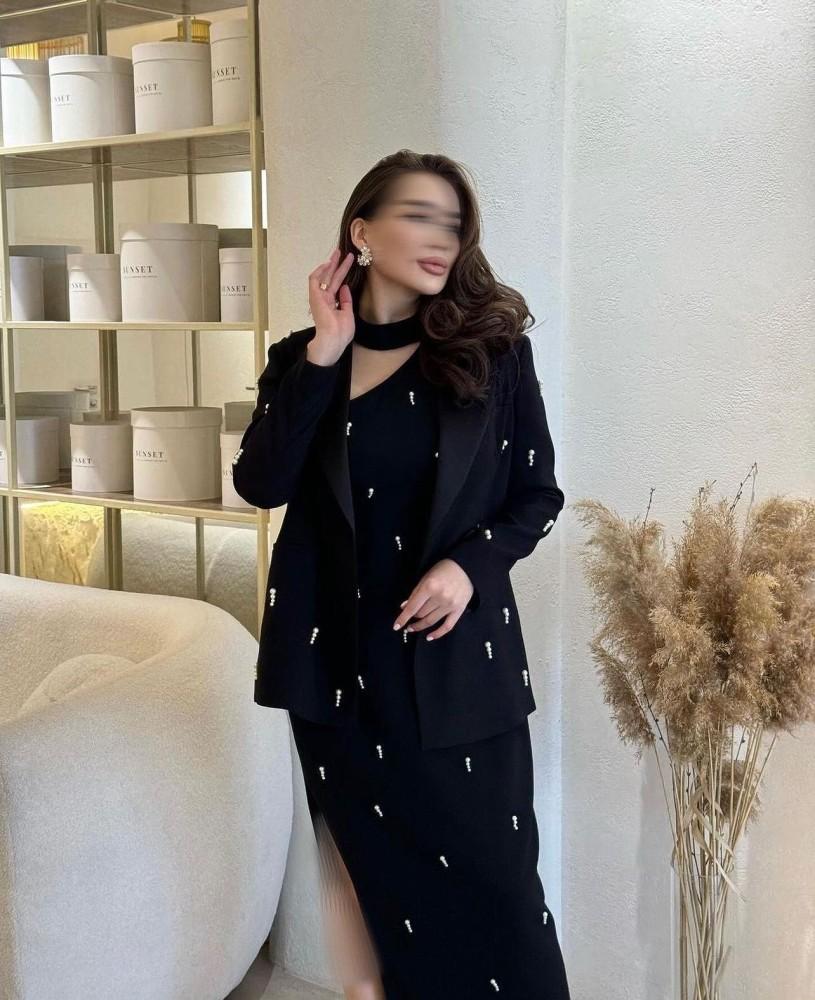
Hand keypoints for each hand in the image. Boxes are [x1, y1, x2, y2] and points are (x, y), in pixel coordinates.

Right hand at [307, 248, 355, 364]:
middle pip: (331, 278)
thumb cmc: (341, 332)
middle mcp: (324, 300)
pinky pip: (314, 280)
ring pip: (324, 277)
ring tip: (338, 253)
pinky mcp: (314, 296)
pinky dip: (320, 271)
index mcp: (331, 305)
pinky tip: (327, 263)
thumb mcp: (348, 313)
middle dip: (337, 265)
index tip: (350, 263)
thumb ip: (345, 300)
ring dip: (330, 265)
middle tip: (343, 253)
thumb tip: (345, 287)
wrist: (333, 340)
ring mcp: (319, 298)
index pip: (337, 286)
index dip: (343, 274)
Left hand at [392, 559, 474, 640]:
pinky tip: (429, 637)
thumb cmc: (444, 569)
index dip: (403, 618)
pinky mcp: (459, 610)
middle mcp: (440, 597)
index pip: (412, 607)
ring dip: (420, 626)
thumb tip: (404, 607)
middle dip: (412, 618)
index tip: (396, 626)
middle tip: (408, 620)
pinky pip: (447, 626)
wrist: (466, 568)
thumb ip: (415, 592)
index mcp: (430, 586)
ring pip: (431, 621)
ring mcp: (450, 605)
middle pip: (421, 614)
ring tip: (413, 628)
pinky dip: (437, 634)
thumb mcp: (426, 576)